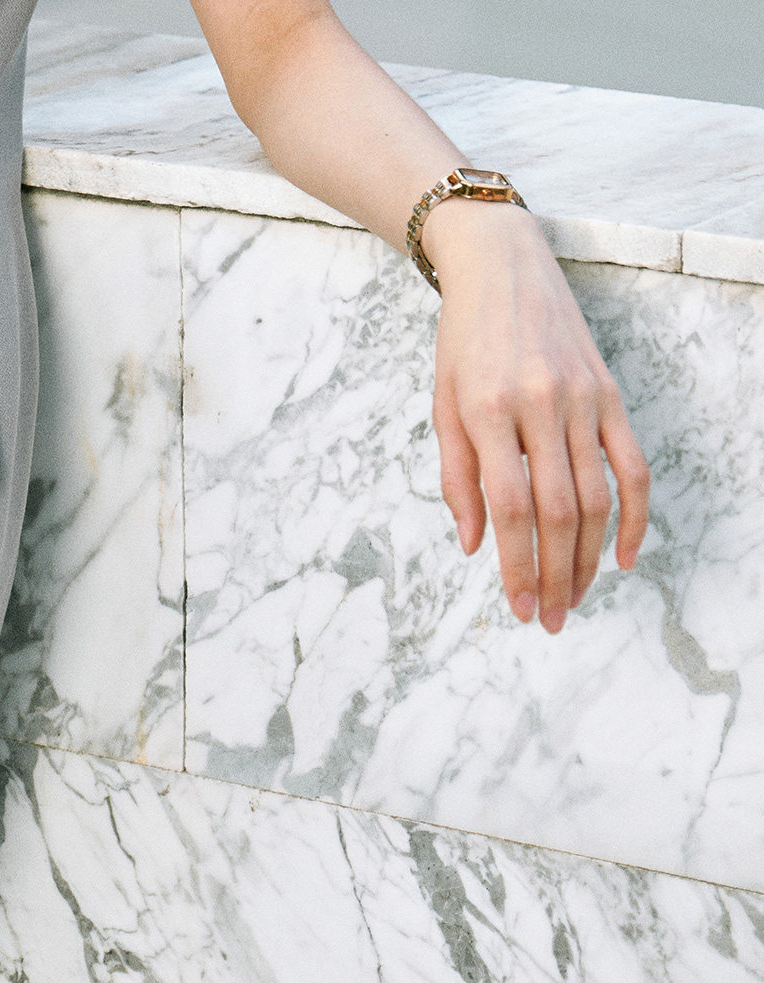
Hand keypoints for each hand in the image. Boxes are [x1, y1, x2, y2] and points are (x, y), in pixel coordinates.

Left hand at [422, 199, 650, 632]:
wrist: (504, 270)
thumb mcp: (442, 405)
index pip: (511, 508)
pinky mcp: (610, 395)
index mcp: (487, 411)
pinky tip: (625, 557)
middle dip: (554, 575)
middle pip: (559, 512)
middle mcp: (540, 405)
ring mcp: (582, 400)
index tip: (517, 607)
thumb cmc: (462, 343)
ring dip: (589, 558)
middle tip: (547, 618)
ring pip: (597, 496)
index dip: (517, 565)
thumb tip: (476, 545)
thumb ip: (458, 477)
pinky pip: (632, 465)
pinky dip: (634, 515)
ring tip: (574, 599)